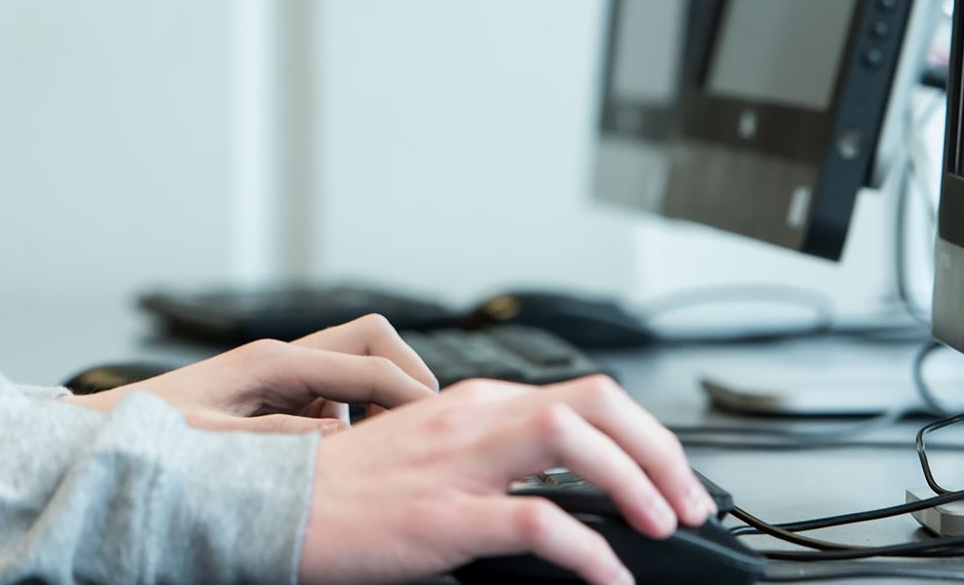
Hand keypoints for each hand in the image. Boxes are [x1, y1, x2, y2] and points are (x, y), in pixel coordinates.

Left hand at [62, 314, 438, 433]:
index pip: (368, 364)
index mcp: (270, 363)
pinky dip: (355, 416)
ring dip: (382, 397)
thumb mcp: (208, 443)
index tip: (437, 424)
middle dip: (407, 375)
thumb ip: (276, 438)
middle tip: (423, 424)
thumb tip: (338, 437)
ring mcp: (278, 374)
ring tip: (389, 445)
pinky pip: (334, 393)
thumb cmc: (140, 438)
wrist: (93, 438)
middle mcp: (280, 359)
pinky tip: (343, 455)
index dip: (409, 393)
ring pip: (357, 365)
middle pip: (372, 342)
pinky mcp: (274, 394)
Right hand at [298, 374, 716, 584]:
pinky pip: (535, 523)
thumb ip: (498, 457)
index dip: (647, 434)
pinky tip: (607, 576)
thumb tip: (568, 488)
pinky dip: (586, 551)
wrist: (271, 505)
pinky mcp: (442, 517)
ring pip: (573, 442)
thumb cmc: (350, 490)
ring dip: (635, 481)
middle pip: (597, 404)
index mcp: (478, 403)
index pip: (589, 396)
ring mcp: (460, 465)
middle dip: (660, 449)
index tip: (675, 477)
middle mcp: (477, 419)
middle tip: (691, 501)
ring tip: (663, 525)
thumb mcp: (435, 455)